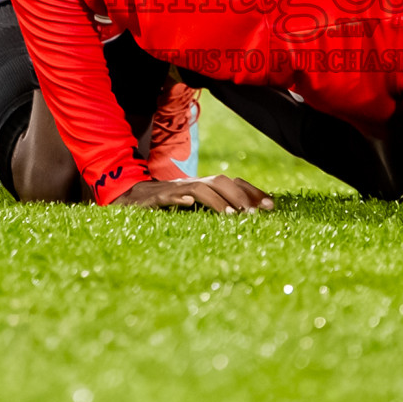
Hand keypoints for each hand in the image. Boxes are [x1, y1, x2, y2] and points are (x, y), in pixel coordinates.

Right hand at [112, 175, 273, 212]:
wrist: (130, 200)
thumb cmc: (166, 207)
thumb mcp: (195, 210)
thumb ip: (215, 211)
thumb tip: (245, 220)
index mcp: (205, 187)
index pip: (234, 183)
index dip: (253, 192)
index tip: (272, 206)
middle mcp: (193, 184)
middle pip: (222, 181)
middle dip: (242, 196)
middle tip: (256, 214)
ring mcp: (175, 189)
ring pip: (200, 188)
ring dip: (218, 201)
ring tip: (233, 216)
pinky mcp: (156, 198)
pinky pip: (168, 195)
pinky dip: (179, 197)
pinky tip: (188, 202)